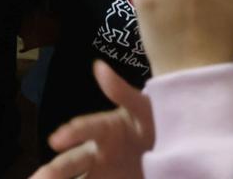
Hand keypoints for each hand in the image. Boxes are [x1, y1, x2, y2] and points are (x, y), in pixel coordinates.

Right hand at [29, 61, 152, 178]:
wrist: (179, 151)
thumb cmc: (159, 124)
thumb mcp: (146, 108)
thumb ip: (122, 92)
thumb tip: (98, 66)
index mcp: (105, 129)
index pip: (84, 129)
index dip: (71, 133)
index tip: (55, 140)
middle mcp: (97, 153)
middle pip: (71, 162)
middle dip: (54, 171)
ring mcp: (102, 173)